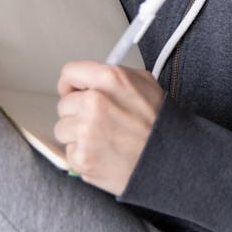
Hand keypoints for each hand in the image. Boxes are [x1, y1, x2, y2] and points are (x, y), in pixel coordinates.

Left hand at [54, 61, 163, 194]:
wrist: (169, 159)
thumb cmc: (158, 122)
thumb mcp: (144, 83)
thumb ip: (113, 75)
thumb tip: (89, 78)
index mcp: (109, 79)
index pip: (69, 72)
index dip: (72, 84)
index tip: (75, 93)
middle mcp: (95, 102)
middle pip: (64, 104)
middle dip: (77, 113)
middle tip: (101, 122)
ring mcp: (86, 131)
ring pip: (62, 129)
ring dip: (77, 135)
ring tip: (103, 139)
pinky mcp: (82, 157)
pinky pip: (69, 152)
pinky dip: (83, 155)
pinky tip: (103, 153)